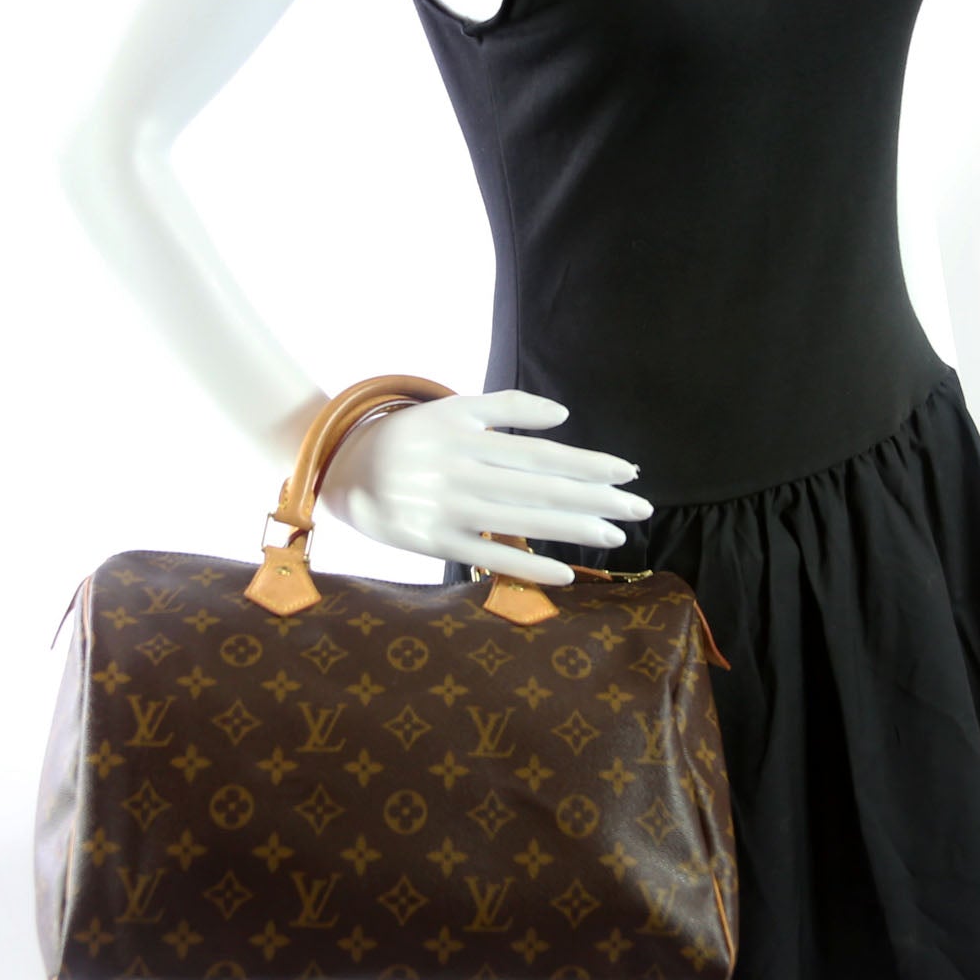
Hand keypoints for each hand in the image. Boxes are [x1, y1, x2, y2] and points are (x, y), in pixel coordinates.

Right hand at [315, 388, 652, 585]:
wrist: (340, 468)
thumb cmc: (412, 435)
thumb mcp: (453, 408)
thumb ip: (507, 407)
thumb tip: (564, 416)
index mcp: (467, 436)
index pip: (540, 454)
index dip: (586, 464)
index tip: (627, 471)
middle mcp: (457, 471)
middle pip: (538, 488)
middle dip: (594, 498)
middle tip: (639, 508)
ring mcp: (443, 508)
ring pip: (518, 520)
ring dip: (571, 529)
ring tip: (614, 534)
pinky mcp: (429, 542)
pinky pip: (485, 555)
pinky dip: (525, 564)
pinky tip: (565, 572)